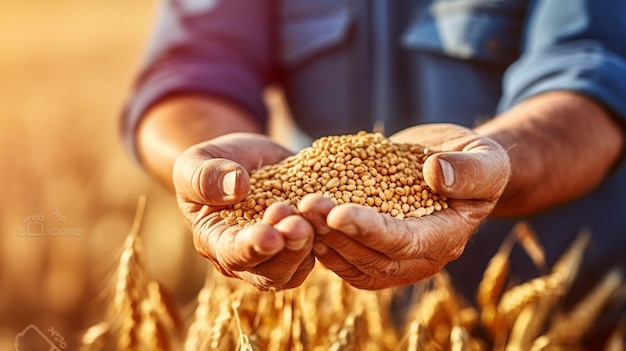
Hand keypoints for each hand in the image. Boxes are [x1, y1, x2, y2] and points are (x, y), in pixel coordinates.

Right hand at [172, 133, 315, 289]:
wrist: (243, 160)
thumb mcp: (195, 163)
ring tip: (316, 215)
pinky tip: (335, 210)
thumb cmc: (211, 163)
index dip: (252, 247)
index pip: (233, 254)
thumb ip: (205, 177)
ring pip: (299, 267)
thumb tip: (237, 186)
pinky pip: (322, 247)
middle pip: (271, 272)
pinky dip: (330, 233)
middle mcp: (249, 259)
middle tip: (300, 224)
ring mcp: (280, 253)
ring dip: (310, 245)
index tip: (270, 235)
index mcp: (215, 243)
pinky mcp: (305, 240)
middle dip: (288, 250)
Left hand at [299, 124, 510, 289]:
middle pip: (373, 259)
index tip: (336, 213)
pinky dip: (322, 244)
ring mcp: (397, 260)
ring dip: (322, 241)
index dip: (370, 230)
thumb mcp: (486, 158)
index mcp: (448, 237)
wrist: (453, 167)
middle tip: (304, 208)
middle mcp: (421, 258)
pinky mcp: (376, 251)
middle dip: (335, 235)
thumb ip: (470, 170)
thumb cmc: (473, 161)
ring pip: (354, 265)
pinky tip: (301, 221)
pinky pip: (346, 260)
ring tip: (294, 212)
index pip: (405, 242)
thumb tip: (436, 172)